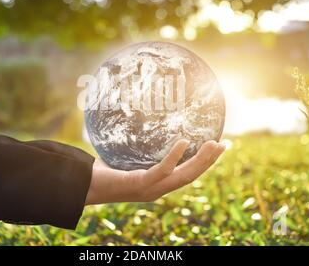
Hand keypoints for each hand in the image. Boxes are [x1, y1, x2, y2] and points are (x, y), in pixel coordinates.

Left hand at [85, 140, 225, 204]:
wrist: (84, 185)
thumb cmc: (101, 171)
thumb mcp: (124, 156)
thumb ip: (135, 145)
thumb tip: (137, 118)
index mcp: (156, 184)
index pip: (185, 174)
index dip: (202, 163)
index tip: (215, 148)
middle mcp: (157, 189)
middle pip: (191, 175)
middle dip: (209, 161)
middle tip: (224, 144)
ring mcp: (150, 189)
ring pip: (184, 175)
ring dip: (201, 161)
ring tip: (214, 144)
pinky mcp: (141, 184)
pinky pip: (162, 170)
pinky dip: (175, 156)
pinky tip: (183, 141)